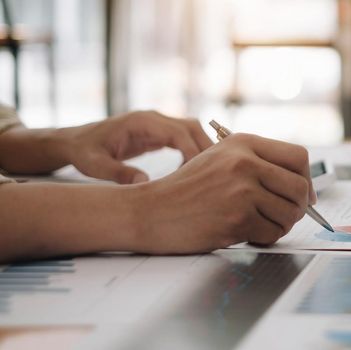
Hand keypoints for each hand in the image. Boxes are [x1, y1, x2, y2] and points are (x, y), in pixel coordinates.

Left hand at [62, 111, 212, 183]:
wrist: (74, 142)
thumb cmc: (83, 152)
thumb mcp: (95, 165)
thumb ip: (118, 173)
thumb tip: (145, 184)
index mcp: (141, 121)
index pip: (179, 132)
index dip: (194, 151)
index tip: (200, 173)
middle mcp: (153, 118)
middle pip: (192, 127)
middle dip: (207, 148)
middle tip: (216, 174)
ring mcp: (157, 124)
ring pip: (192, 131)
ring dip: (203, 149)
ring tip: (210, 173)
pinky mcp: (158, 133)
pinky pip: (184, 138)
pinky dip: (193, 151)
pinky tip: (194, 171)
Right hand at [128, 133, 315, 253]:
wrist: (150, 211)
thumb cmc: (186, 189)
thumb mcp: (220, 158)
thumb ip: (258, 162)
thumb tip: (302, 184)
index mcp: (243, 143)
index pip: (298, 157)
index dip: (306, 179)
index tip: (302, 194)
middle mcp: (245, 162)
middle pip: (300, 187)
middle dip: (298, 207)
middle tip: (285, 215)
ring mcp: (241, 190)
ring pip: (289, 213)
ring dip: (281, 225)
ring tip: (260, 224)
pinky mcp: (237, 219)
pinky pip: (272, 233)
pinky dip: (265, 238)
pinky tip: (247, 233)